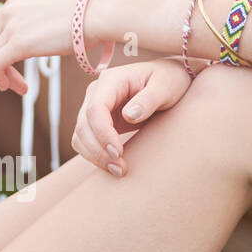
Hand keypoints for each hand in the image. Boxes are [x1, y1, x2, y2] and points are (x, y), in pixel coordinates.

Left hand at [0, 0, 82, 93]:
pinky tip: (15, 88)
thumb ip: (33, 25)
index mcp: (14, 3)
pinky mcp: (17, 43)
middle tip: (16, 81)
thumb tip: (34, 41)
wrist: (95, 15)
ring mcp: (11, 26)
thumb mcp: (48, 16)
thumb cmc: (83, 18)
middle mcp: (7, 11)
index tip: (10, 66)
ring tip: (21, 88)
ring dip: (3, 76)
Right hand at [71, 60, 192, 175]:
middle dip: (98, 151)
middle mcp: (96, 93)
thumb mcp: (167, 86)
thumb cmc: (170, 80)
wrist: (169, 83)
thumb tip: (128, 116)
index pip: (96, 109)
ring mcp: (93, 108)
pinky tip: (114, 166)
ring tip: (119, 171)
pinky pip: (86, 142)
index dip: (103, 133)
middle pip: (83, 126)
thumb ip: (150, 99)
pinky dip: (95, 157)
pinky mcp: (97, 123)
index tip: (119, 152)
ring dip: (95, 157)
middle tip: (120, 169)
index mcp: (111, 80)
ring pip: (80, 137)